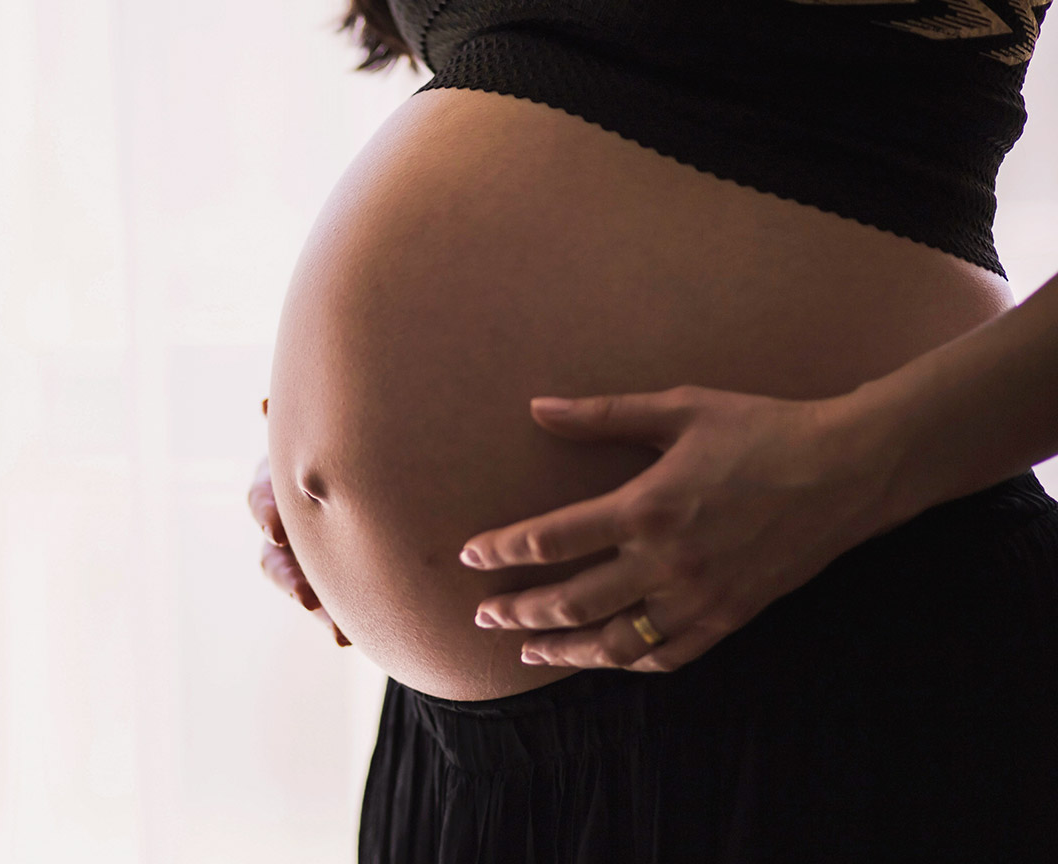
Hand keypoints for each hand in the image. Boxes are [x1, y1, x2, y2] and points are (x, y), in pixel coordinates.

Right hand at [251, 398, 350, 646]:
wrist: (378, 471)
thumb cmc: (347, 438)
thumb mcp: (330, 431)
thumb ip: (310, 427)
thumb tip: (265, 404)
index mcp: (280, 482)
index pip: (263, 497)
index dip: (268, 512)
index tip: (277, 528)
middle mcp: (285, 523)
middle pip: (274, 555)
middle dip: (289, 576)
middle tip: (304, 593)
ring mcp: (305, 556)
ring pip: (299, 587)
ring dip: (316, 607)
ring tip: (334, 629)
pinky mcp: (329, 581)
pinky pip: (329, 608)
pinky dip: (336, 623)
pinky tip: (348, 638)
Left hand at [459, 384, 887, 672]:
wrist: (849, 469)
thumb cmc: (761, 429)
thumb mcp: (680, 408)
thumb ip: (603, 413)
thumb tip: (539, 407)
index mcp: (645, 507)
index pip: (550, 540)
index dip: (501, 550)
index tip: (470, 554)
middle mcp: (666, 562)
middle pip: (570, 602)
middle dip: (518, 612)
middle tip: (483, 615)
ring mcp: (699, 597)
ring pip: (615, 644)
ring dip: (564, 651)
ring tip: (527, 652)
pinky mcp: (730, 617)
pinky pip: (669, 656)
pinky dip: (630, 663)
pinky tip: (606, 659)